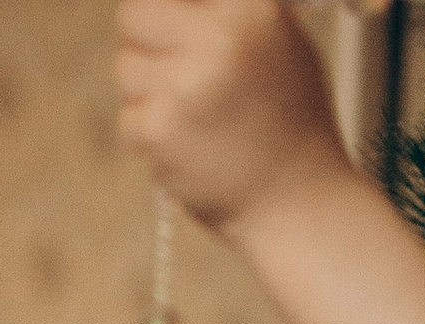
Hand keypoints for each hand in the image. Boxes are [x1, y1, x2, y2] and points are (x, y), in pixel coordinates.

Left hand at [113, 0, 353, 238]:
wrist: (297, 203)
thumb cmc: (290, 122)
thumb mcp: (280, 41)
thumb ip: (228, 11)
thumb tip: (176, 3)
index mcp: (249, 8)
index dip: (166, 7)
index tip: (167, 23)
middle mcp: (217, 38)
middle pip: (134, 13)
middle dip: (143, 38)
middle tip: (169, 67)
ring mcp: (185, 85)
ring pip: (127, 68)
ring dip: (148, 90)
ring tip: (192, 115)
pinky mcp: (160, 131)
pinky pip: (129, 118)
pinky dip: (149, 134)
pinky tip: (187, 146)